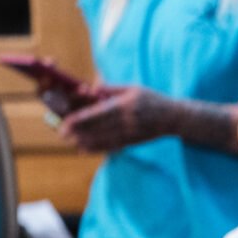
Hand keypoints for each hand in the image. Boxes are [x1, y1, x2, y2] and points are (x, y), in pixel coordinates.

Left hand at [59, 84, 174, 151]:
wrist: (174, 117)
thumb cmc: (153, 99)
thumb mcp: (133, 88)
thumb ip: (111, 89)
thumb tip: (91, 89)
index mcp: (125, 105)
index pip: (98, 113)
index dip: (81, 119)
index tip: (67, 122)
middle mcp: (127, 121)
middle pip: (98, 128)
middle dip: (79, 131)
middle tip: (62, 133)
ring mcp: (130, 133)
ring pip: (103, 139)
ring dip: (85, 142)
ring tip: (71, 142)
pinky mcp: (133, 141)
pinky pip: (112, 146)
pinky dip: (97, 148)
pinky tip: (85, 149)